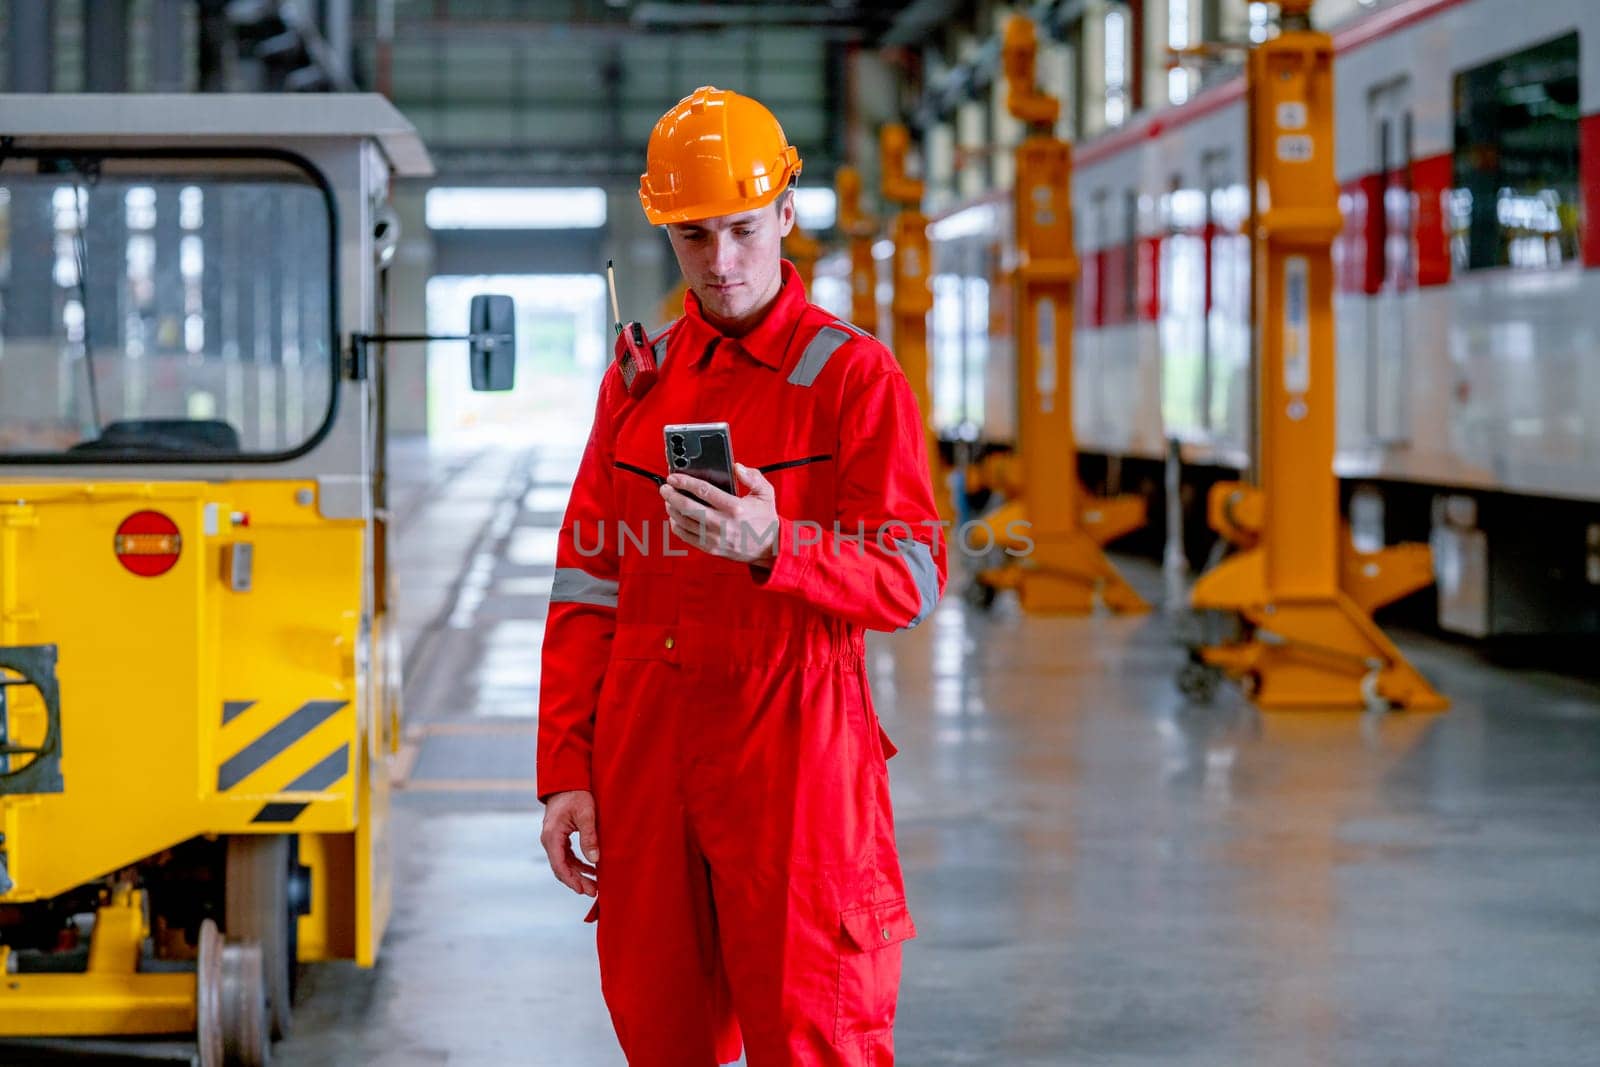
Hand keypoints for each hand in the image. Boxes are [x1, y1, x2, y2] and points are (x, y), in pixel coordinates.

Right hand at [540, 789, 598, 896]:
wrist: (567, 779)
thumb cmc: (577, 794)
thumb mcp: (586, 814)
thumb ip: (589, 837)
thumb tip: (594, 860)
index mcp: (552, 835)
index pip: (559, 865)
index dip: (571, 880)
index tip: (583, 890)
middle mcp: (549, 839)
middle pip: (561, 867)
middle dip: (577, 881)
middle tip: (593, 891)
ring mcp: (552, 838)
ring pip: (564, 863)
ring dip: (578, 874)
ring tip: (595, 884)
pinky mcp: (558, 836)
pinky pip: (566, 855)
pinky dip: (577, 864)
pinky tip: (591, 869)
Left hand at [661, 463, 779, 566]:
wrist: (769, 548)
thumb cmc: (765, 519)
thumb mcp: (765, 493)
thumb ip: (752, 477)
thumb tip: (737, 467)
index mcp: (735, 508)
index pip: (703, 491)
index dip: (685, 481)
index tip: (674, 476)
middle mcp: (722, 523)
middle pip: (687, 506)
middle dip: (671, 495)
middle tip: (665, 487)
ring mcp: (714, 538)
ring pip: (683, 521)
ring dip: (671, 508)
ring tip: (668, 499)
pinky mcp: (710, 548)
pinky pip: (686, 536)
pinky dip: (676, 525)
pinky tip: (675, 516)